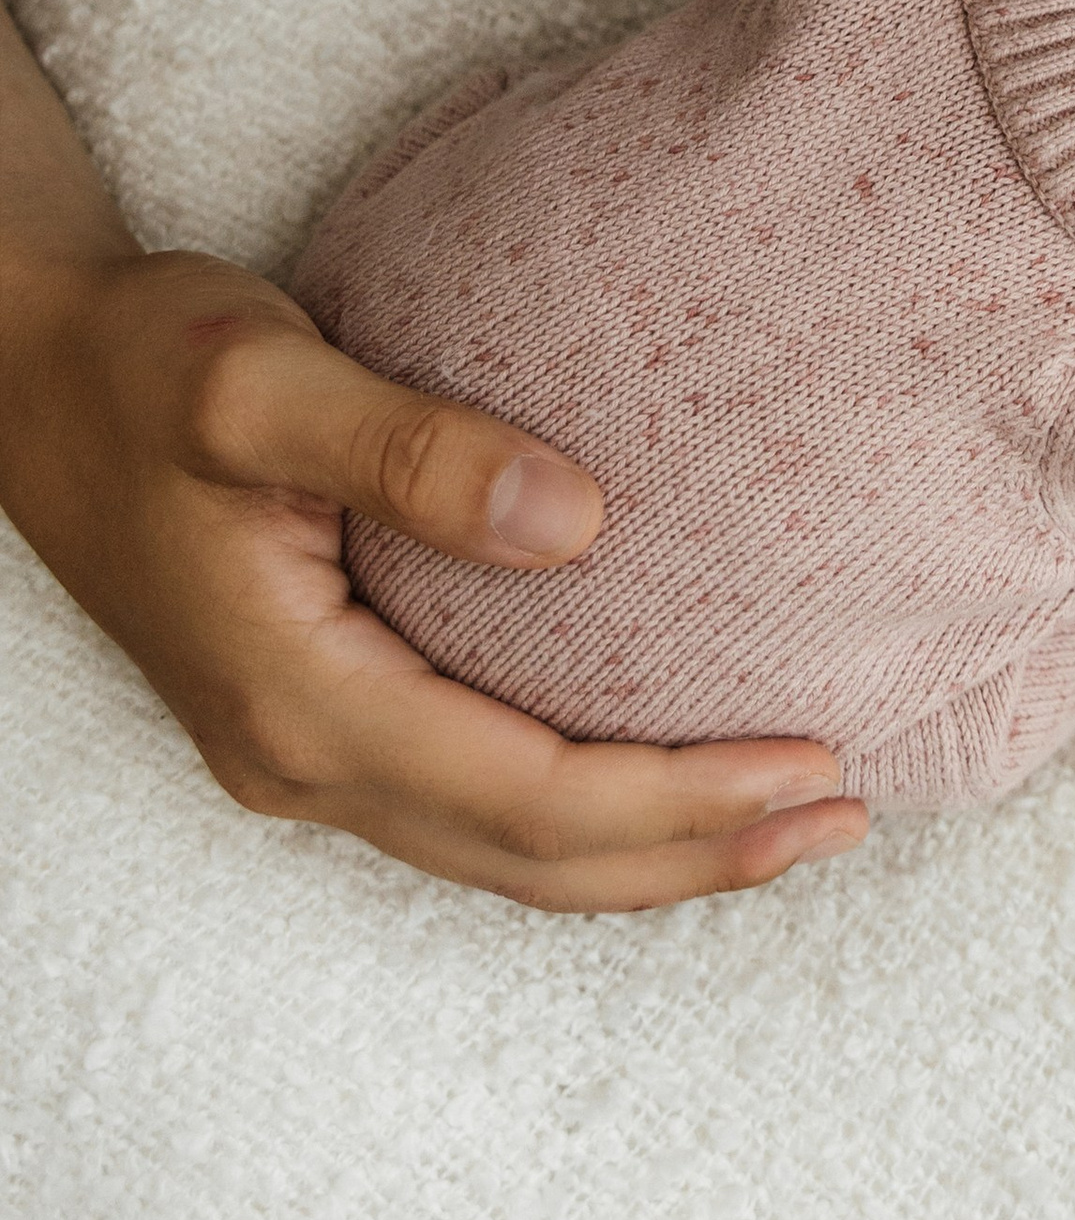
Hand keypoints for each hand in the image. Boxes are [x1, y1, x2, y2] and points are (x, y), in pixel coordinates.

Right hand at [0, 244, 867, 909]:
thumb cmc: (142, 362)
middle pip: (532, 858)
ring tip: (790, 817)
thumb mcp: (261, 382)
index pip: (530, 793)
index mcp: (297, 699)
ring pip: (503, 849)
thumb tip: (582, 524)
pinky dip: (581, 810)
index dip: (680, 797)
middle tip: (847, 817)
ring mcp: (301, 751)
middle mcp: (299, 757)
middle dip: (696, 855)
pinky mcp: (316, 716)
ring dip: (649, 849)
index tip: (814, 764)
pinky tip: (658, 769)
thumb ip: (414, 451)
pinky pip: (473, 802)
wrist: (25, 375)